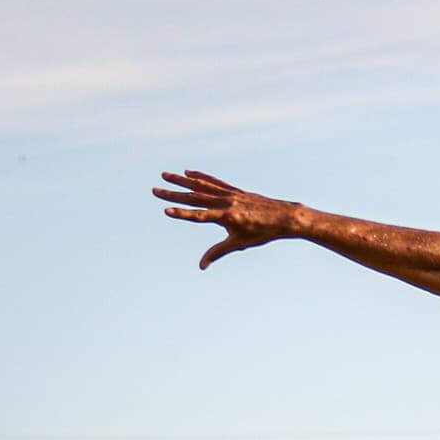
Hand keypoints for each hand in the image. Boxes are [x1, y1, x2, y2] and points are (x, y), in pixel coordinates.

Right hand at [153, 170, 300, 269]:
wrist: (284, 217)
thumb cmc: (262, 233)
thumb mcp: (239, 244)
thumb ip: (217, 252)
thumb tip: (201, 266)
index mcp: (226, 217)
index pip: (199, 216)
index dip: (182, 214)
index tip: (166, 210)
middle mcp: (226, 202)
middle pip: (195, 198)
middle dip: (174, 194)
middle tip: (155, 189)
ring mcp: (230, 194)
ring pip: (201, 186)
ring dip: (182, 181)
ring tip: (165, 175)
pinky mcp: (235, 190)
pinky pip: (215, 182)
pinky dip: (201, 177)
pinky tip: (189, 173)